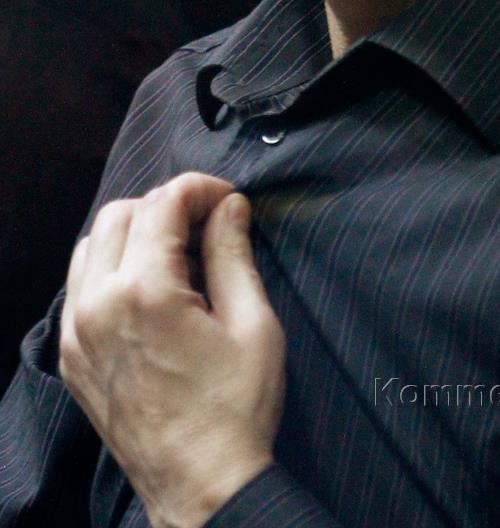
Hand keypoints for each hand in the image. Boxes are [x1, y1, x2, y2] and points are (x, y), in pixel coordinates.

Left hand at [60, 173, 285, 527]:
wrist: (202, 486)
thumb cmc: (236, 409)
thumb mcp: (252, 323)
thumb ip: (234, 253)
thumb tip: (230, 207)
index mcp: (145, 292)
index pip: (163, 203)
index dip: (201, 189)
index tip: (230, 200)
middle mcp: (98, 305)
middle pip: (122, 213)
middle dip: (167, 205)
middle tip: (209, 223)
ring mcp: (76, 333)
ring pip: (92, 244)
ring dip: (134, 232)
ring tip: (180, 252)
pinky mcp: (71, 357)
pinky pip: (80, 286)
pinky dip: (111, 267)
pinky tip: (150, 285)